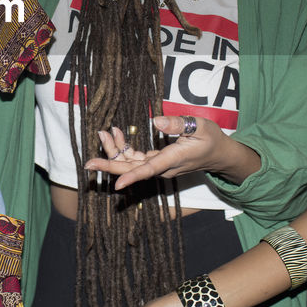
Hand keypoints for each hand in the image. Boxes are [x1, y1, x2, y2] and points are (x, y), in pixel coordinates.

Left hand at [85, 115, 259, 189]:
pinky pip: (135, 158)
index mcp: (173, 159)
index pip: (149, 170)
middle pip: (132, 169)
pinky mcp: (156, 162)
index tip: (116, 185)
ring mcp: (158, 166)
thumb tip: (155, 122)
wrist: (218, 154)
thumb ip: (178, 124)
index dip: (132, 176)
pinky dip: (124, 146)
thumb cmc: (211, 139)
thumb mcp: (200, 126)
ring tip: (103, 132)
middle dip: (110, 164)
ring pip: (131, 163)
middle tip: (88, 162)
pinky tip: (116, 133)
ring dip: (115, 150)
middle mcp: (163, 167)